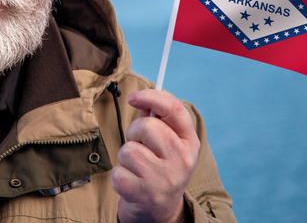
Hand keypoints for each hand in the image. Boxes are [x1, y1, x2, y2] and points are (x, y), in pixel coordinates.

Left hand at [111, 89, 199, 222]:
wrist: (160, 209)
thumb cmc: (159, 166)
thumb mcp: (167, 143)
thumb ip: (156, 119)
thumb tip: (141, 98)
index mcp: (189, 142)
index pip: (174, 109)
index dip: (151, 97)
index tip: (133, 97)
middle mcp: (181, 160)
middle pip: (147, 126)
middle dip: (134, 131)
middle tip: (138, 143)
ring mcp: (164, 178)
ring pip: (128, 149)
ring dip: (126, 155)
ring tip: (136, 166)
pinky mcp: (144, 194)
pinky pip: (118, 171)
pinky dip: (119, 175)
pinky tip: (132, 181)